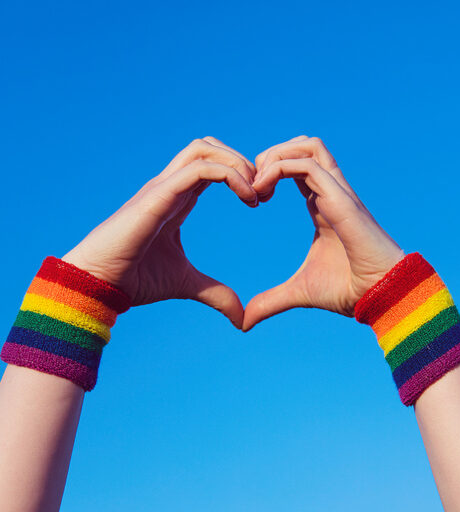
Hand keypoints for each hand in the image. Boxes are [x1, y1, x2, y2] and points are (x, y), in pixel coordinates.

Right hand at [62, 137, 257, 327]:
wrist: (98, 284)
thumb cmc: (134, 279)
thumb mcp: (187, 284)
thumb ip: (216, 294)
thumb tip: (241, 318)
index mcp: (177, 199)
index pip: (211, 166)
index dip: (241, 175)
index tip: (260, 202)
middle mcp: (170, 186)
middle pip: (209, 147)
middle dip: (243, 162)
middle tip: (262, 193)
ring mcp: (162, 187)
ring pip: (204, 149)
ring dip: (238, 164)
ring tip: (255, 195)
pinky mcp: (158, 195)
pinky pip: (199, 169)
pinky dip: (230, 175)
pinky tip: (247, 200)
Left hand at [243, 136, 404, 329]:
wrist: (383, 296)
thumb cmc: (350, 291)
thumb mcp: (299, 292)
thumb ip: (271, 301)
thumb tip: (244, 321)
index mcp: (324, 206)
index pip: (298, 167)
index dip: (271, 172)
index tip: (252, 198)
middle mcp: (333, 193)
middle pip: (304, 146)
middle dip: (271, 155)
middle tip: (252, 185)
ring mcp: (339, 193)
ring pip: (308, 145)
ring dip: (276, 155)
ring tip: (257, 185)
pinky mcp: (342, 199)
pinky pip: (308, 164)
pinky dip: (279, 169)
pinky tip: (263, 194)